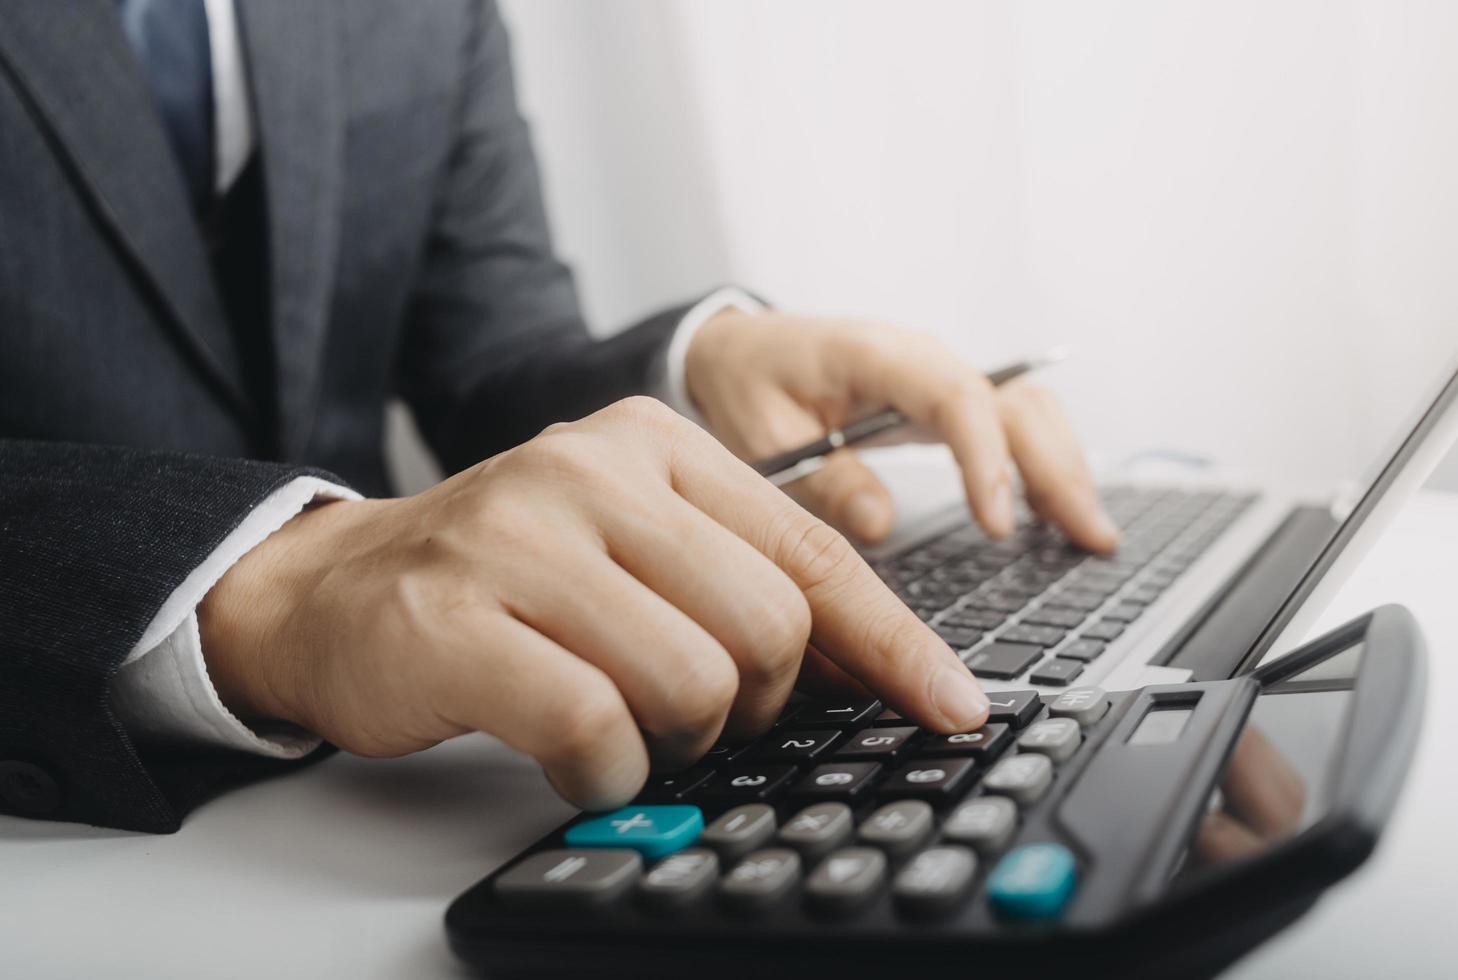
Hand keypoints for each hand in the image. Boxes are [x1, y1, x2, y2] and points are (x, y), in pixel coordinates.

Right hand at [198, 398, 989, 809]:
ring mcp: (520, 539)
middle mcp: (593, 472)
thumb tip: (871, 664)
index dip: (894, 644)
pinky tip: (575, 754)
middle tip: (699, 715)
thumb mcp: (629, 543)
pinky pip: (595, 727)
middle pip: (769, 630)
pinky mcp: (457, 620)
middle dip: (756, 706)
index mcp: (655, 443)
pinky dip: (604, 770)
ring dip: (675, 739)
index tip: (951, 706)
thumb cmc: (503, 576)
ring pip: (694, 682)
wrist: (333, 588)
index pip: (813, 554)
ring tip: (624, 725)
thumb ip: (737, 579)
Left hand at [686, 310, 1118, 550]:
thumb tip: (881, 526)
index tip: (996, 525)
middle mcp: (924, 359)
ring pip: (1026, 410)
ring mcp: (942, 377)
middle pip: (1013, 402)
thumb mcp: (765, 436)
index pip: (956, 396)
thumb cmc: (750, 386)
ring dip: (1066, 467)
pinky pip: (1011, 423)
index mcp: (877, 355)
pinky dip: (1045, 463)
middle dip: (1057, 470)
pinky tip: (1061, 515)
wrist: (741, 350)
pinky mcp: (947, 400)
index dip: (985, 459)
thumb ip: (821, 479)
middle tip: (1088, 539)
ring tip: (1093, 536)